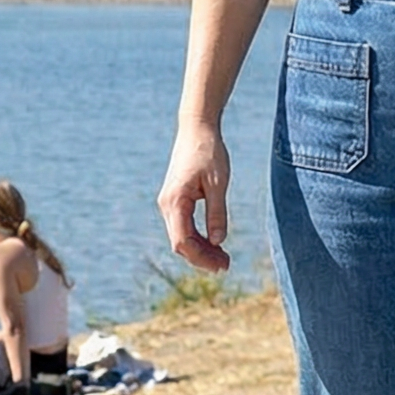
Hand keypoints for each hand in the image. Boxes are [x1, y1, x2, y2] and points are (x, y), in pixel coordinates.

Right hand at [157, 123, 233, 273]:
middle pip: (180, 243)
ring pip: (181, 237)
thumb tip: (218, 241)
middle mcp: (167, 205)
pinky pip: (184, 227)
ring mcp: (169, 203)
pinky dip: (198, 238)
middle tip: (226, 266)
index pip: (183, 241)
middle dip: (202, 258)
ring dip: (200, 250)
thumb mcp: (219, 183)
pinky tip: (215, 243)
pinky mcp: (176, 200)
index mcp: (175, 201)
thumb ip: (217, 213)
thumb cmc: (209, 152)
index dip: (201, 257)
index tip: (222, 264)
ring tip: (223, 259)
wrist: (197, 129)